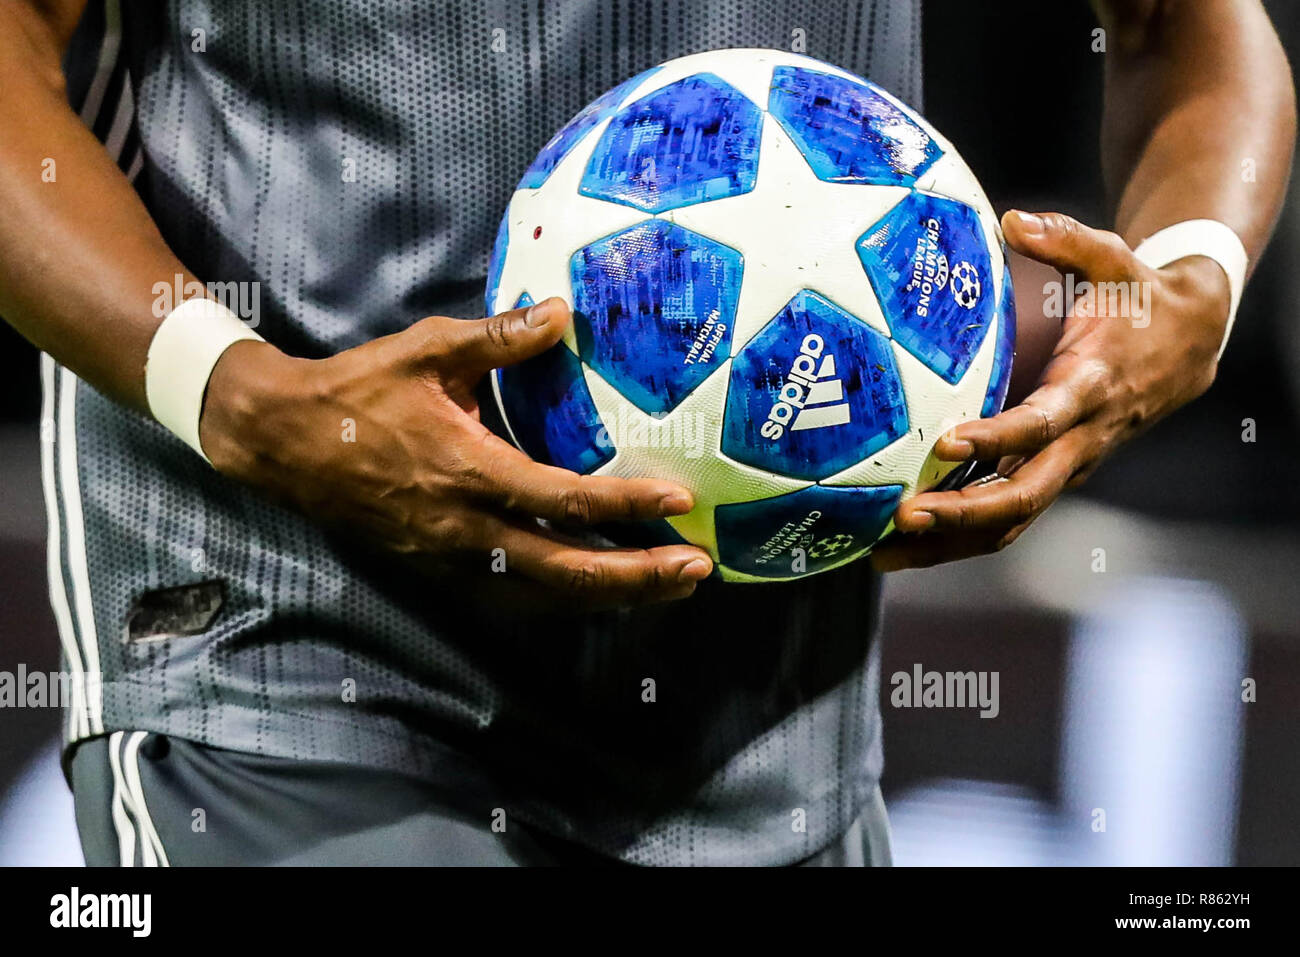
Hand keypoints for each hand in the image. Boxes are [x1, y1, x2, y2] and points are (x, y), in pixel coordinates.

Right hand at [198, 297, 713, 607]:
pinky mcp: (439, 571)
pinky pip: (514, 596)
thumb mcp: (430, 350)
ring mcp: (451, 560)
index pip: (565, 500)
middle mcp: (466, 530)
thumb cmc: (359, 391)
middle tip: (696, 570)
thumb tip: (563, 312)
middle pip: (568, 571)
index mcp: (470, 472)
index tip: (679, 500)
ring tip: (664, 587)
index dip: (627, 504)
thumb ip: (501, 338)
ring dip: (608, 596)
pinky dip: (563, 599)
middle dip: (637, 577)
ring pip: (545, 596)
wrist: (285, 443)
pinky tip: (597, 591)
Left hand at [871, 209, 1231, 571]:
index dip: (996, 436)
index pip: (1041, 424)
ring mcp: (1067, 466)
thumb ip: (1068, 239)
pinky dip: (960, 537)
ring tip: (884, 553)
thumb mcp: (1116, 261)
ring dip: (951, 543)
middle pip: (1023, 496)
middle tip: (901, 518)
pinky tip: (905, 545)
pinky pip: (1007, 518)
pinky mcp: (1052, 475)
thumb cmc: (1141, 300)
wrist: (1189, 346)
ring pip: (1012, 522)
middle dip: (962, 514)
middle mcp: (1080, 441)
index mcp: (1091, 389)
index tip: (945, 440)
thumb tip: (1013, 219)